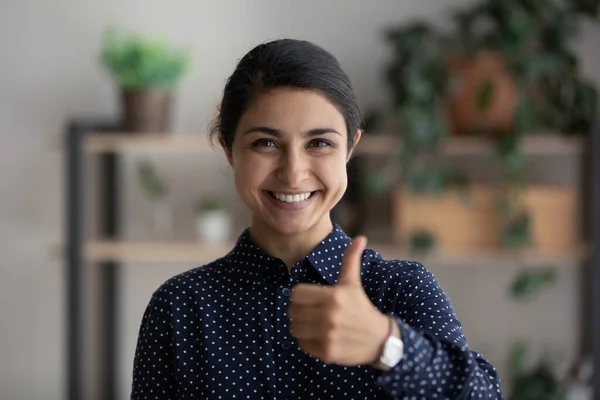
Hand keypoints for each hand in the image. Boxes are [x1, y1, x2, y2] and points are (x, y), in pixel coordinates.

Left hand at [288, 236, 390, 365]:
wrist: (379, 339)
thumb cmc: (361, 308)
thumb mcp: (353, 283)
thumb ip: (351, 260)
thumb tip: (360, 238)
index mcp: (333, 296)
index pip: (295, 294)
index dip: (299, 295)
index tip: (308, 298)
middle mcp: (329, 316)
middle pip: (292, 312)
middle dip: (298, 311)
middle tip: (309, 311)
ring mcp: (328, 335)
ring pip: (294, 329)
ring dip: (300, 326)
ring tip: (311, 324)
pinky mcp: (327, 352)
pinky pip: (302, 345)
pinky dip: (306, 341)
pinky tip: (318, 336)